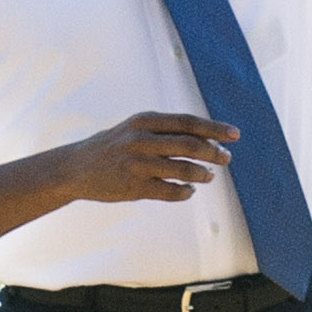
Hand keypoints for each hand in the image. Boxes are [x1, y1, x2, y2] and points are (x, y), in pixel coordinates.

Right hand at [63, 112, 235, 202]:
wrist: (76, 167)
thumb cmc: (114, 146)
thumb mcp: (136, 128)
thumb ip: (167, 131)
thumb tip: (209, 138)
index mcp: (144, 120)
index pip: (187, 122)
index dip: (214, 128)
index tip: (235, 135)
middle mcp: (141, 139)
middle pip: (189, 145)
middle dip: (214, 152)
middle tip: (226, 159)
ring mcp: (137, 164)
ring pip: (183, 169)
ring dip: (202, 174)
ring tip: (209, 176)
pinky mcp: (133, 187)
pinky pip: (170, 192)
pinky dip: (185, 192)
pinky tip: (189, 190)